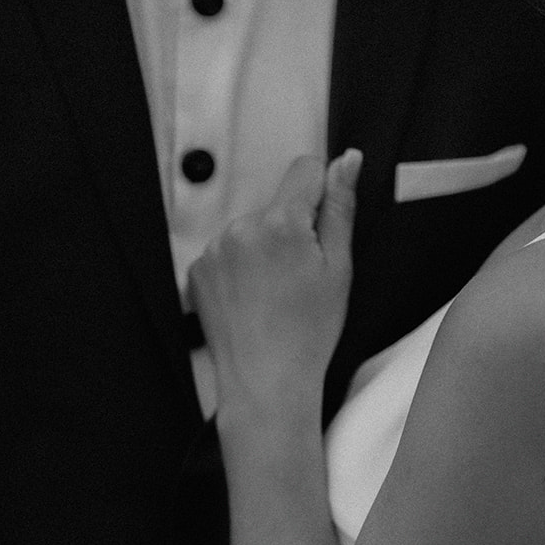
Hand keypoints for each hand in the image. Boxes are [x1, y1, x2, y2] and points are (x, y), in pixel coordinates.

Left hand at [190, 150, 360, 404]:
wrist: (266, 383)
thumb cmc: (307, 335)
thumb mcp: (339, 269)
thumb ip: (340, 208)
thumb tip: (346, 161)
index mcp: (282, 223)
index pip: (305, 168)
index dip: (321, 193)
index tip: (322, 228)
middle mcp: (242, 228)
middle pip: (276, 205)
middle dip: (291, 230)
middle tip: (300, 279)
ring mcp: (215, 249)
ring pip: (250, 229)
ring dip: (263, 250)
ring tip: (275, 295)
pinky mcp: (198, 269)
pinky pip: (226, 252)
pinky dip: (239, 269)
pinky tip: (253, 300)